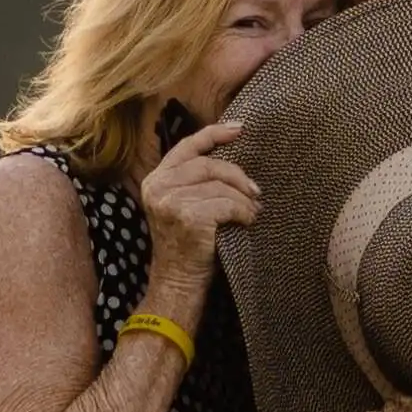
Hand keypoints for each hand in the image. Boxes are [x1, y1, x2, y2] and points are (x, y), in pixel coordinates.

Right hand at [134, 116, 256, 290]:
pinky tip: (248, 222)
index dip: (214, 134)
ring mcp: (170, 201)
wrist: (177, 282)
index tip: (239, 129)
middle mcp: (158, 186)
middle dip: (237, 176)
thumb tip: (233, 157)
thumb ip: (195, 181)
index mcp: (155, 179)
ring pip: (219, 186)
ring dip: (243, 199)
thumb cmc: (188, 245)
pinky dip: (243, 212)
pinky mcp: (187, 216)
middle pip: (208, 165)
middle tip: (256, 190)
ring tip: (253, 210)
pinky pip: (227, 204)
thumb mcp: (183, 205)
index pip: (187, 146)